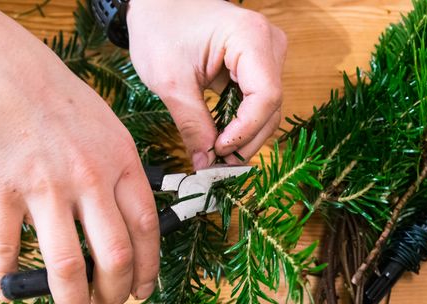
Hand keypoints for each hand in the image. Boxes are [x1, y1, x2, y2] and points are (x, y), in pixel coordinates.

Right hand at [0, 7, 158, 303]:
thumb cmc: (47, 95)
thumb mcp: (102, 124)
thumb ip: (118, 170)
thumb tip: (129, 217)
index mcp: (120, 161)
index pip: (148, 229)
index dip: (149, 269)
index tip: (143, 292)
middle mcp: (88, 178)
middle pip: (115, 257)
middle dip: (116, 296)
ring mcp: (44, 187)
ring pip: (67, 266)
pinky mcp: (0, 191)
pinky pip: (7, 247)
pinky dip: (9, 276)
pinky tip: (9, 290)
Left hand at [127, 0, 286, 168]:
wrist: (155, 3)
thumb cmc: (159, 27)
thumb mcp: (170, 81)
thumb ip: (192, 125)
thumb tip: (206, 164)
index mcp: (250, 37)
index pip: (266, 97)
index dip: (245, 131)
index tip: (219, 151)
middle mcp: (268, 43)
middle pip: (271, 106)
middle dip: (245, 139)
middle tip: (217, 164)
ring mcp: (267, 53)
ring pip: (267, 108)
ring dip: (244, 135)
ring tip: (216, 155)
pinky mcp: (257, 64)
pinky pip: (257, 102)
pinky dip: (240, 123)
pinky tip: (221, 138)